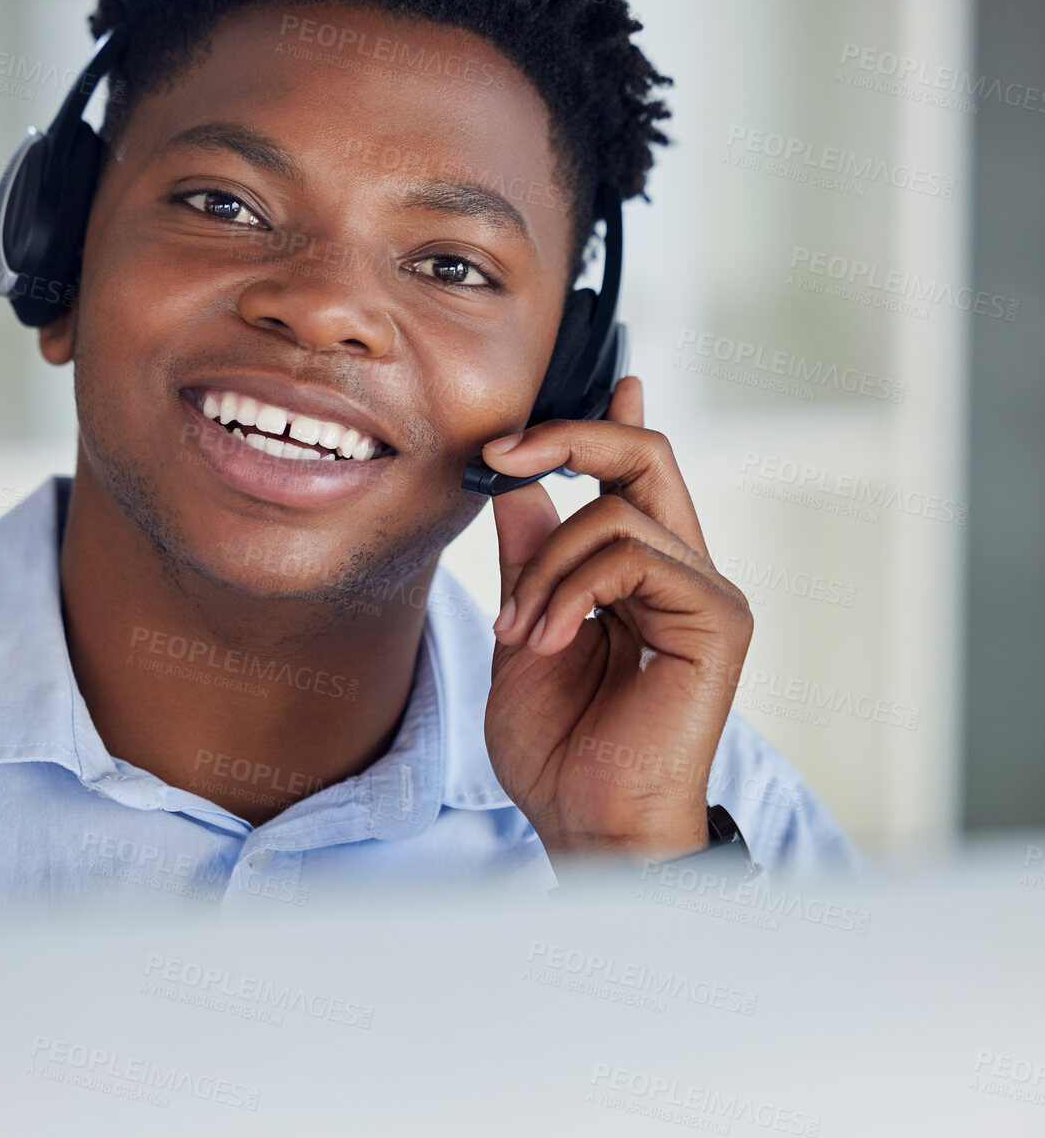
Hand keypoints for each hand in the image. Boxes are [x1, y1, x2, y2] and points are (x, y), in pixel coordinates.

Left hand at [481, 376, 753, 870]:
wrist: (584, 825)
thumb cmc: (557, 749)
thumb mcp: (522, 634)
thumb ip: (528, 560)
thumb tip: (518, 486)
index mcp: (639, 576)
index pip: (634, 475)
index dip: (604, 424)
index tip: (576, 393)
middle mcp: (683, 573)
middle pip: (645, 456)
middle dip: (568, 438)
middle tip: (501, 453)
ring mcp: (705, 593)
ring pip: (617, 512)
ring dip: (543, 568)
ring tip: (518, 633)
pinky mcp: (717, 619)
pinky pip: (631, 555)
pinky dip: (568, 590)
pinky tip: (544, 639)